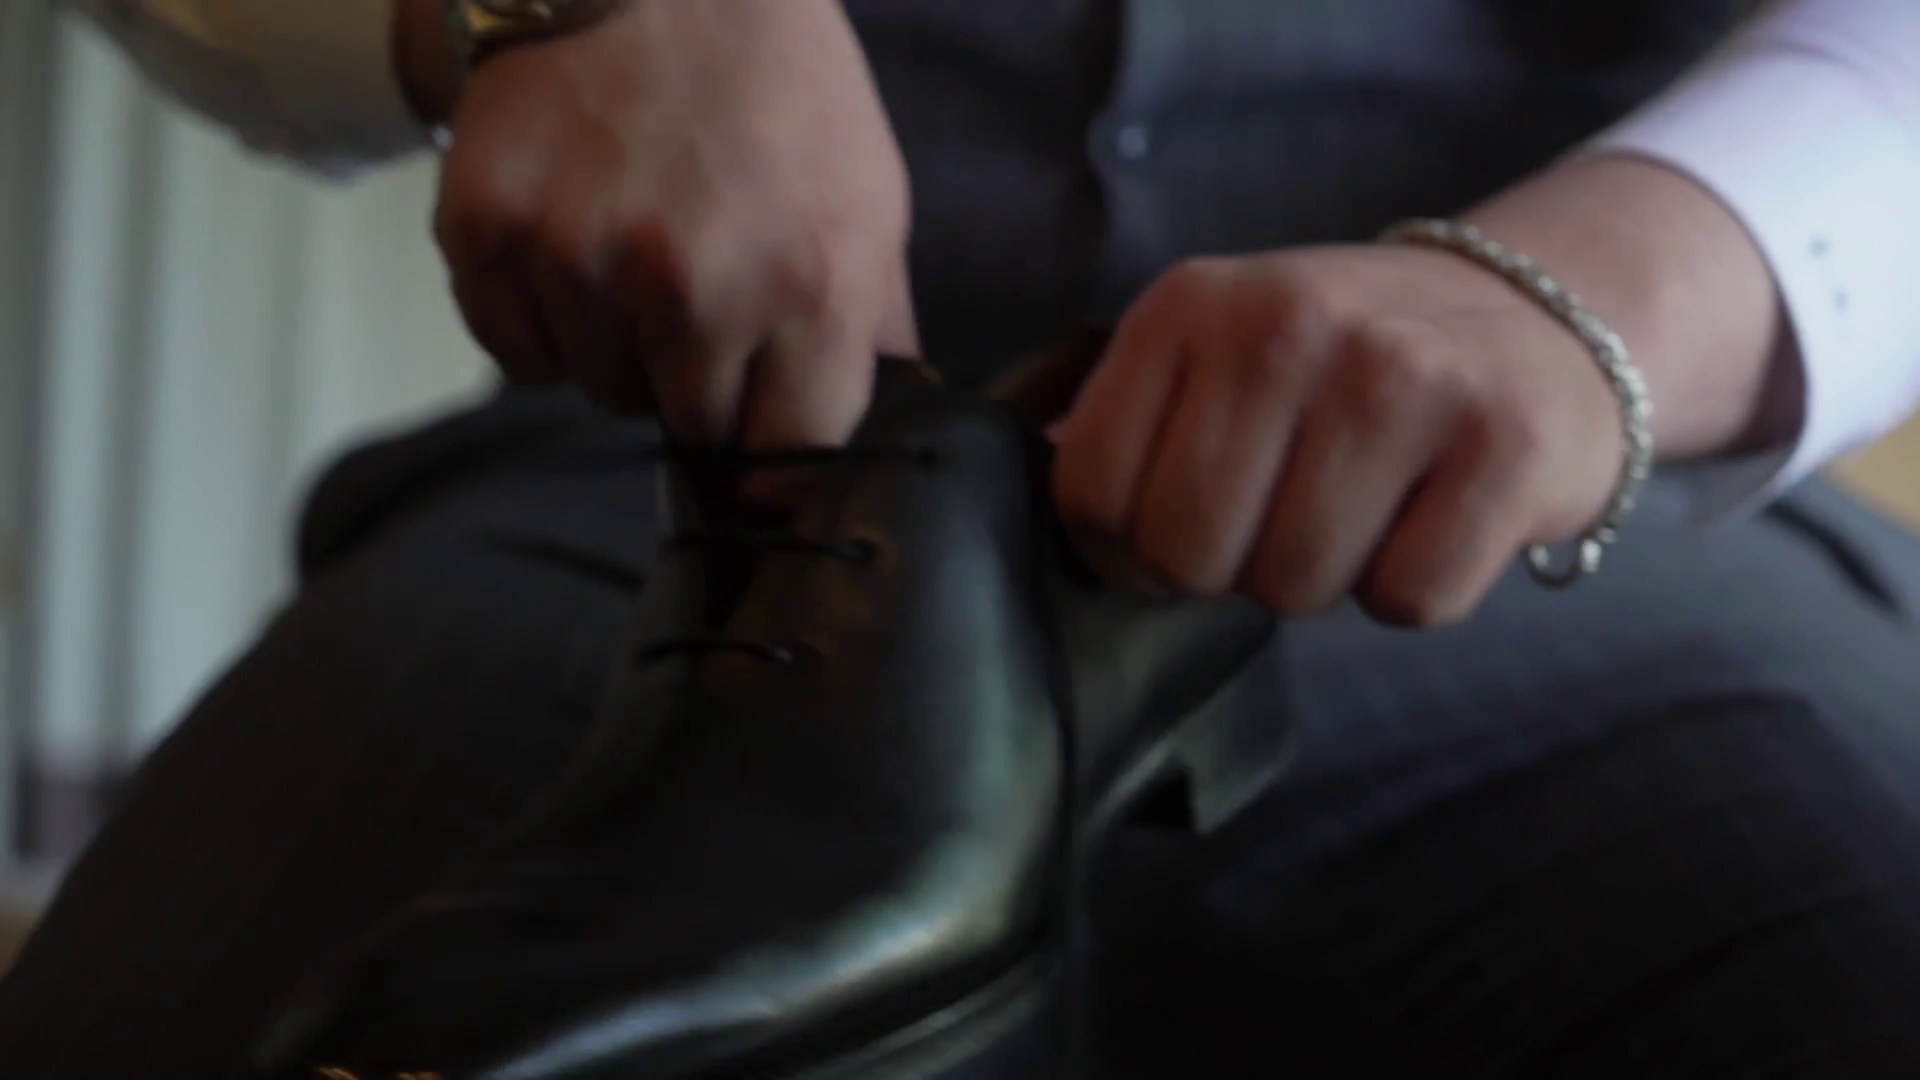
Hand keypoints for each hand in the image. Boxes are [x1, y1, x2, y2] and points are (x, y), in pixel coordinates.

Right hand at [431, 0, 917, 447]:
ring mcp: (582, 262)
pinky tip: (574, 245)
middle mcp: (694, 289)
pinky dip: (542, 321)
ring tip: (638, 244)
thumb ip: (870, 325)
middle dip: (703, 380)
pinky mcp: (489, 232)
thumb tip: (873, 432)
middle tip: (705, 290)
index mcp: (810, 288)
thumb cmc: (779, 84)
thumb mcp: (869, 197)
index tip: (767, 422)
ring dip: (621, 345)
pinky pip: (517, 352)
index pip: (790, 455)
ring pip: (602, 389)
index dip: (779, 444)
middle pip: (692, 428)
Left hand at [1049, 246, 1623, 625]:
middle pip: (1189, 555)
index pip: (1093, 495)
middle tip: (1285, 515)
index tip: (1182, 524)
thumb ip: (1122, 420)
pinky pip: (1408, 600)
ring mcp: (1404, 378)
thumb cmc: (1347, 363)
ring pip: (1295, 589)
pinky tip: (1433, 516)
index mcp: (1193, 305)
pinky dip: (1418, 588)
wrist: (1538, 318)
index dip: (1128, 548)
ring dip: (1326, 579)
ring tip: (1365, 505)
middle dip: (1230, 569)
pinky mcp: (1504, 444)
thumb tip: (1014, 507)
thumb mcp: (1215, 349)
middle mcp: (1291, 325)